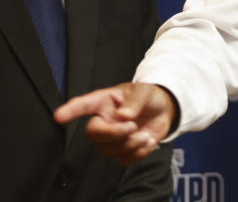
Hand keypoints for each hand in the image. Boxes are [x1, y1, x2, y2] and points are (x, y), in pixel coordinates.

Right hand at [54, 82, 176, 164]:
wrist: (163, 109)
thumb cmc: (148, 96)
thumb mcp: (144, 92)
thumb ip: (134, 102)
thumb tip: (123, 115)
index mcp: (104, 102)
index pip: (84, 105)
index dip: (70, 111)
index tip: (59, 116)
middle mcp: (103, 120)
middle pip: (94, 134)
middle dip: (114, 134)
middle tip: (132, 127)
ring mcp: (111, 137)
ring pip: (108, 150)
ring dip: (130, 144)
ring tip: (145, 134)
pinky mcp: (122, 150)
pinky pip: (122, 159)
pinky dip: (138, 153)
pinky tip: (147, 141)